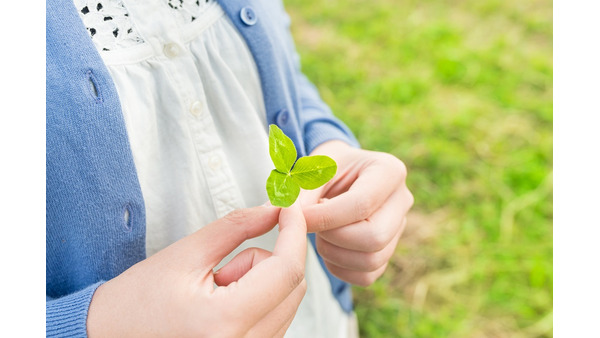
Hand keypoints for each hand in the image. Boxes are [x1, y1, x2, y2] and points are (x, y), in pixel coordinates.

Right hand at [87, 204, 306, 337]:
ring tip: (214, 291)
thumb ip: (237, 227)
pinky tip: (223, 305)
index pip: (284, 271)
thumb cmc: (138, 301)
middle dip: (266, 262)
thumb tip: (274, 209)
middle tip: (222, 267)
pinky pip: (277, 318)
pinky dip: (260, 300)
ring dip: (261, 284)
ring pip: (287, 301)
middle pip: (292, 286)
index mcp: (223, 323)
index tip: (290, 210)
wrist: (110, 337)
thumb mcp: (186, 254)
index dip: (294, 233)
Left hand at [300, 140, 413, 286]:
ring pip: (372, 260)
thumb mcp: (311, 169)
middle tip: (312, 226)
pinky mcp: (388, 251)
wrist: (338, 176)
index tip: (298, 218)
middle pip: (374, 237)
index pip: (362, 204)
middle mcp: (402, 200)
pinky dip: (339, 268)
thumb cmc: (323, 168)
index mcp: (389, 170)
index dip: (325, 217)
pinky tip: (326, 247)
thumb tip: (284, 215)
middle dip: (334, 237)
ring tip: (318, 234)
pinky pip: (367, 276)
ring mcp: (399, 228)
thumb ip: (300, 192)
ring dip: (334, 254)